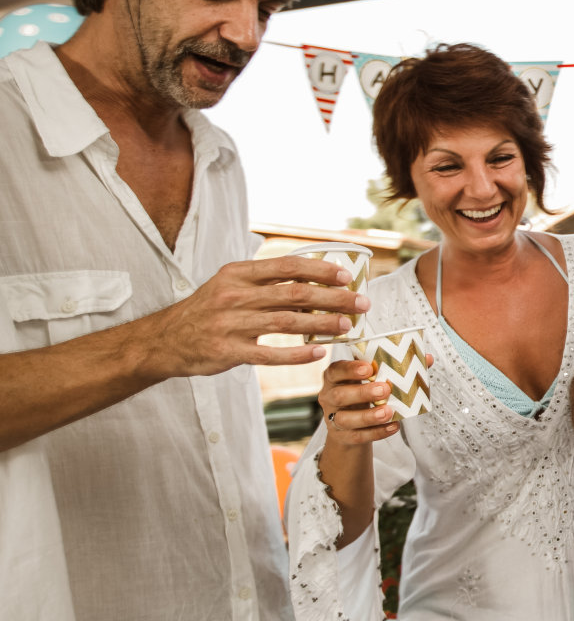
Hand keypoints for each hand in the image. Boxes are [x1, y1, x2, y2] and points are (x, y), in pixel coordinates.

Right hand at [143, 256, 368, 378]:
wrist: (165, 340)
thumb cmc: (208, 310)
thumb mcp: (230, 285)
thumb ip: (266, 281)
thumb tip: (313, 278)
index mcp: (238, 274)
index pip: (287, 266)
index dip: (320, 270)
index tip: (347, 276)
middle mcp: (234, 296)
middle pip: (295, 293)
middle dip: (334, 298)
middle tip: (361, 304)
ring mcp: (230, 325)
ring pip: (287, 322)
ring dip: (322, 324)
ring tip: (348, 327)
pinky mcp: (228, 352)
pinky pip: (269, 354)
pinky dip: (297, 354)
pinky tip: (319, 353)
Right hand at [319, 360, 400, 445]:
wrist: (350, 426)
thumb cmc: (361, 395)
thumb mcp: (365, 380)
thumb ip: (379, 373)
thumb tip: (410, 363)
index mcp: (333, 379)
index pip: (335, 371)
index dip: (350, 369)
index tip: (369, 368)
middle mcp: (329, 398)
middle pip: (339, 396)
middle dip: (363, 393)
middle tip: (384, 390)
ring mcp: (333, 419)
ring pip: (345, 419)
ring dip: (368, 416)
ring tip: (388, 412)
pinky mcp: (342, 437)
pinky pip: (358, 436)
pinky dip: (377, 432)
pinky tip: (393, 426)